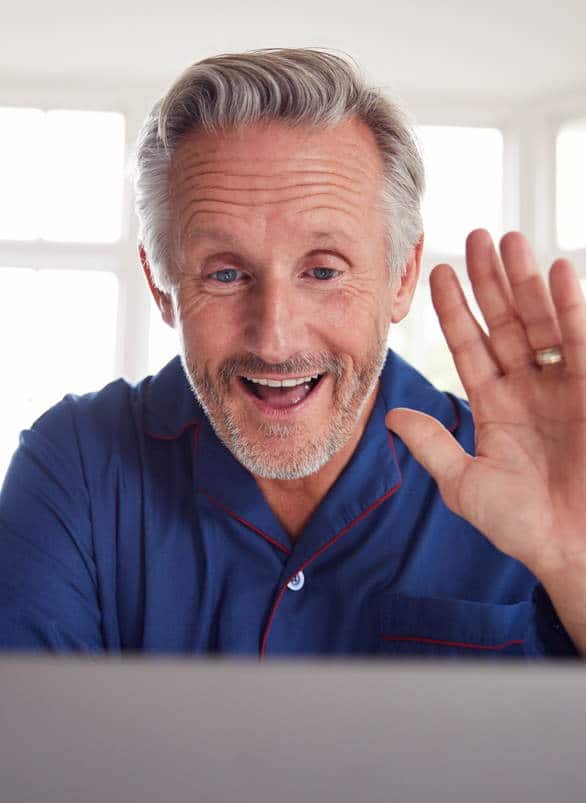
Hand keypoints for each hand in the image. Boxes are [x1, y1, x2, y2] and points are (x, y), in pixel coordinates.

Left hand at [386, 229, 585, 583]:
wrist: (575, 549)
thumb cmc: (522, 525)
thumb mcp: (465, 484)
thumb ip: (432, 445)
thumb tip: (390, 414)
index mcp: (493, 405)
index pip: (469, 345)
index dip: (454, 310)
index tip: (438, 274)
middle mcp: (526, 387)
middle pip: (504, 321)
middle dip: (490, 281)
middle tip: (475, 237)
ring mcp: (561, 385)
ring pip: (540, 321)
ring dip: (525, 281)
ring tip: (509, 240)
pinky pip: (579, 340)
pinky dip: (570, 307)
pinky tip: (556, 271)